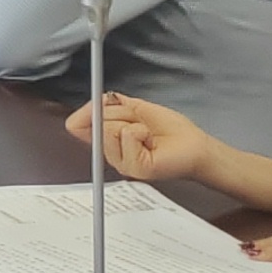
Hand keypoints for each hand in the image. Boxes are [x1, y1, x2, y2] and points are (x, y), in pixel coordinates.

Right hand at [66, 92, 218, 181]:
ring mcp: (121, 163)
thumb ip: (109, 105)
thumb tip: (90, 104)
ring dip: (133, 123)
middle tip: (138, 121)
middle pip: (96, 123)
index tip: (102, 104)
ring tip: (147, 133)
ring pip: (110, 129)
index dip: (88, 111)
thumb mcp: (134, 109)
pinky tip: (151, 141)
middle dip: (120, 113)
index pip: (76, 125)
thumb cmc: (171, 130)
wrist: (194, 146)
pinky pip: (127, 136)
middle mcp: (111, 153)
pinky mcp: (134, 167)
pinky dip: (142, 131)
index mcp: (107, 140)